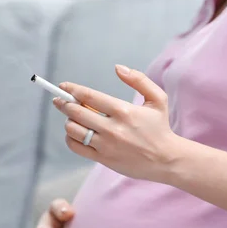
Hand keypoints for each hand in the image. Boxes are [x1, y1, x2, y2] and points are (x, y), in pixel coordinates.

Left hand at [52, 65, 180, 182]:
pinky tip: (76, 133)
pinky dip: (71, 138)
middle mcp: (113, 128)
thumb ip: (139, 80)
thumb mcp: (158, 99)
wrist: (166, 159)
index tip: (64, 86)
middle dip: (64, 104)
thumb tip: (118, 68)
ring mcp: (106, 145)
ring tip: (73, 118)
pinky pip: (76, 147)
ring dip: (69, 121)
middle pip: (76, 112)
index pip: (89, 97)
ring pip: (73, 130)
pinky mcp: (103, 158)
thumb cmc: (160, 127)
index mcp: (124, 111)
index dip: (73, 89)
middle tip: (60, 100)